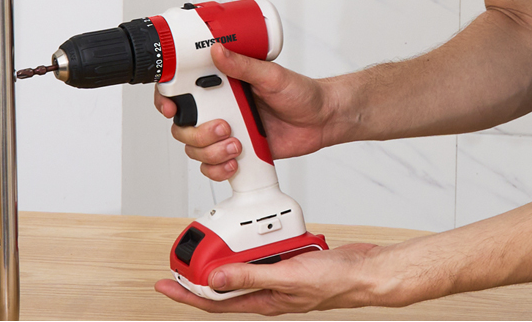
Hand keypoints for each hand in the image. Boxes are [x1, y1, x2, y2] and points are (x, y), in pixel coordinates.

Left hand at [155, 243, 401, 311]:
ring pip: (242, 267)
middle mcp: (267, 291)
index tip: (166, 285)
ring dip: (225, 255)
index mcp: (263, 300)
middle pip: (223, 285)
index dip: (188, 294)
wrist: (365, 272)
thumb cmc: (335, 281)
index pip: (215, 302)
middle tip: (178, 259)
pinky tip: (251, 229)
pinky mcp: (289, 261)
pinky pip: (262, 253)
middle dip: (199, 274)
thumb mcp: (287, 276)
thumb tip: (213, 280)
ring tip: (208, 241)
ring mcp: (278, 276)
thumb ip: (250, 276)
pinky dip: (251, 241)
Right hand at [156, 47, 326, 171]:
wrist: (320, 120)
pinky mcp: (235, 153)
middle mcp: (219, 107)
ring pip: (195, 149)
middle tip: (224, 127)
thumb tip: (217, 50)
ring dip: (211, 152)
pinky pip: (212, 167)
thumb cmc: (299, 92)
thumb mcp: (271, 75)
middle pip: (183, 125)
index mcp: (222, 83)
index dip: (166, 99)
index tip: (169, 107)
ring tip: (237, 144)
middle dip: (197, 132)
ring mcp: (225, 132)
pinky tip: (237, 161)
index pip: (181, 88)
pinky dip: (219, 169)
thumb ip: (243, 65)